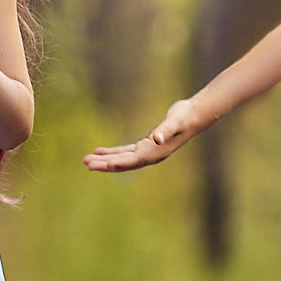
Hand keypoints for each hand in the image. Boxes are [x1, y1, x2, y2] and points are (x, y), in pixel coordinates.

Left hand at [84, 99, 204, 171]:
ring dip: (105, 159)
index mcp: (154, 152)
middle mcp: (149, 155)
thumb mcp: (174, 122)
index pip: (130, 161)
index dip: (113, 163)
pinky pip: (125, 151)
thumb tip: (156, 139)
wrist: (194, 116)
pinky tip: (101, 151)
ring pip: (122, 158)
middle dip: (104, 163)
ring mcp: (147, 152)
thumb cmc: (184, 117)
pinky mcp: (145, 145)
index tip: (98, 165)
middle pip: (122, 162)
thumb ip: (164, 131)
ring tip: (87, 160)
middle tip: (85, 163)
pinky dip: (113, 152)